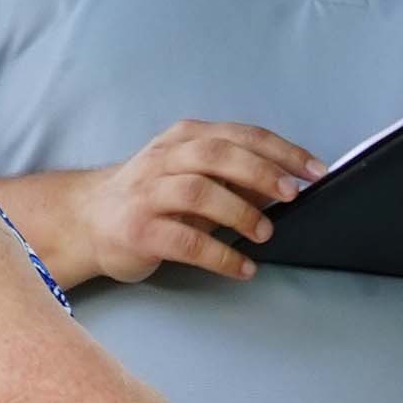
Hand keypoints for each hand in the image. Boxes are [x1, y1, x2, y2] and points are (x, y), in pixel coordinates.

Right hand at [80, 121, 325, 285]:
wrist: (87, 220)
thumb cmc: (150, 198)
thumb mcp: (194, 177)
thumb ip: (235, 179)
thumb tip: (286, 184)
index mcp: (184, 138)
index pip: (240, 135)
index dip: (281, 151)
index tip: (314, 170)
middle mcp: (165, 159)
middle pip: (218, 155)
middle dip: (261, 172)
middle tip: (292, 195)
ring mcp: (148, 193)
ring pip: (198, 191)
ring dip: (239, 211)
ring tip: (265, 233)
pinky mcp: (138, 230)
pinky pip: (184, 241)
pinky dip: (219, 255)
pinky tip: (242, 267)